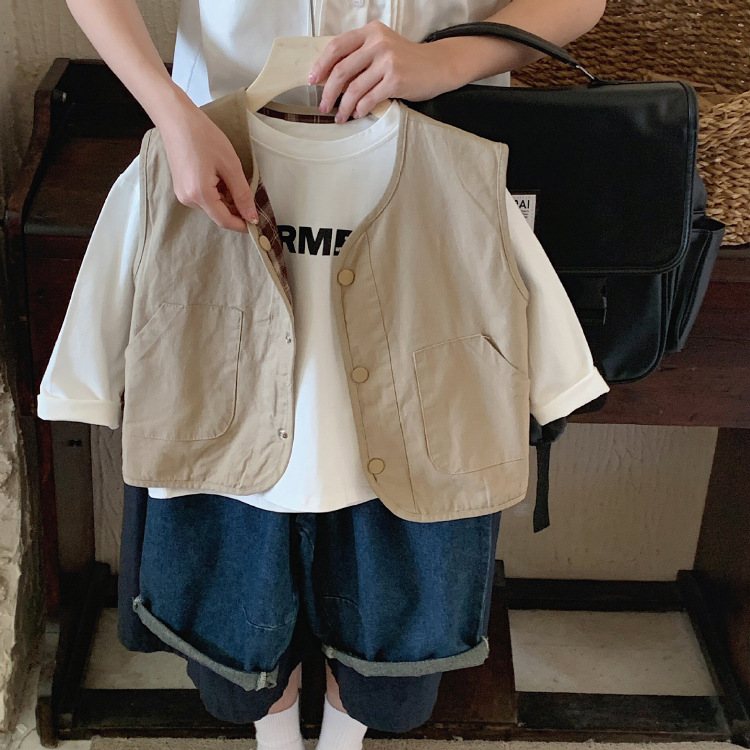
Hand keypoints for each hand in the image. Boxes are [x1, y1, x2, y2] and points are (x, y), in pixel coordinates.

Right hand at [156, 101, 258, 232]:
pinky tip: (221, 175)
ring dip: (227, 198)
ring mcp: (182, 194)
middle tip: (248, 188)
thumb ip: (242, 194)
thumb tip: (252, 218)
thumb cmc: (204, 136)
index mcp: (199, 195)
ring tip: (232, 175)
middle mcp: (188, 200)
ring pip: (212, 206)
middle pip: (218, 214)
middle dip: (236, 208)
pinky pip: (204, 198)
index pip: (224, 221)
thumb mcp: (230, 165)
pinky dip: (217, 192)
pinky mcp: (181, 187)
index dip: (242, 225)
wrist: (176, 118)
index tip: (257, 222)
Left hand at [307, 21, 456, 122]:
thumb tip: (330, 77)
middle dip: (328, 92)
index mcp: (370, 32)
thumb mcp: (382, 47)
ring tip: (340, 117)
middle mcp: (378, 43)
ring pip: (354, 88)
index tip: (312, 80)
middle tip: (323, 106)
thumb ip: (360, 55)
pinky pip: (369, 99)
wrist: (437, 66)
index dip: (321, 65)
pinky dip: (360, 109)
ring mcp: (387, 61)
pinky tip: (357, 114)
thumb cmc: (406, 60)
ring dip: (343, 106)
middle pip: (341, 70)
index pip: (336, 46)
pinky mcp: (396, 80)